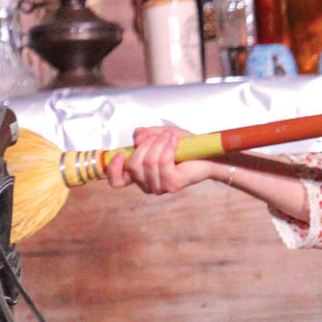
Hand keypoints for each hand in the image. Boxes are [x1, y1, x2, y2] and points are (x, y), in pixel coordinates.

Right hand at [104, 125, 225, 195]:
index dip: (113, 169)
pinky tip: (175, 141)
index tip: (120, 154)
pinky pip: (162, 163)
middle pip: (134, 165)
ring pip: (148, 163)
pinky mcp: (172, 185)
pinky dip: (168, 147)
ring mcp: (159, 187)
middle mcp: (147, 184)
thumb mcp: (159, 134)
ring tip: (170, 136)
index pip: (117, 181)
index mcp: (140, 174)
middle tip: (160, 135)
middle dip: (146, 145)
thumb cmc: (184, 145)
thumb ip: (144, 134)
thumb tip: (137, 140)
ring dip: (159, 144)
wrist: (208, 154)